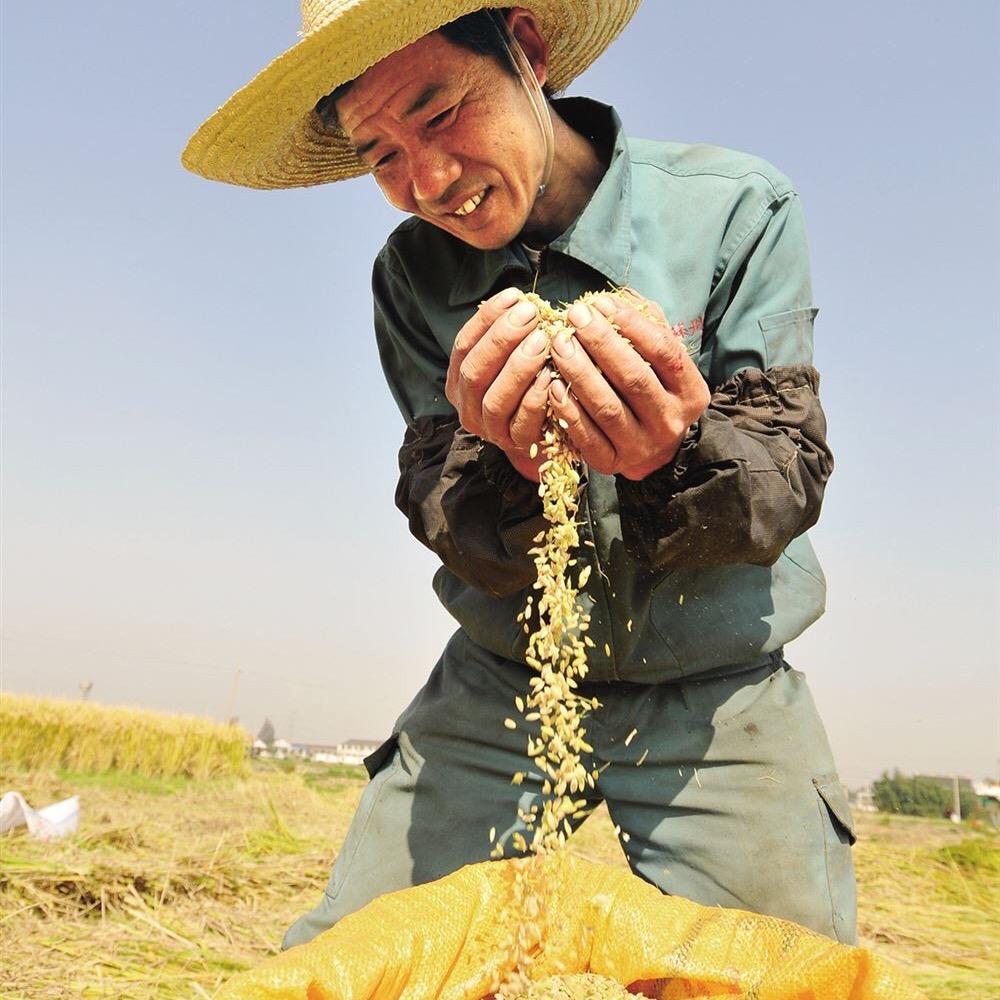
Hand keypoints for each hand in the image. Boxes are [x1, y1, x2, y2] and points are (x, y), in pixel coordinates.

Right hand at [445, 287, 551, 479]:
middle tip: (531, 314)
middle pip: (475, 372)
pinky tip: (551, 375)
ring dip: (518, 367)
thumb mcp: (511, 356)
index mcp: (458, 380)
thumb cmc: (528, 383)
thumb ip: (510, 334)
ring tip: (541, 340)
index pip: (463, 345)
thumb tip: (521, 300)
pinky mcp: (517, 445)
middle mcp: (467, 407)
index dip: (487, 319)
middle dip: (502, 339)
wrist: (546, 432)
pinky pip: (524, 423)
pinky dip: (536, 398)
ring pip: (495, 399)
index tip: (515, 296)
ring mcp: (491, 430)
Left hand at [547, 292, 709, 479]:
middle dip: (601, 343)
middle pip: (634, 379)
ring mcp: (641, 447)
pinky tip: (551, 386)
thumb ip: (648, 327)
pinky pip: (587, 437)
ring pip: (607, 408)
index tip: (601, 304)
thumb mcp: (661, 361)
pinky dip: (568, 411)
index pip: (664, 353)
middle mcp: (669, 422)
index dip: (633, 325)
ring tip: (558, 345)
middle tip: (573, 318)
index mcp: (690, 392)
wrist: (654, 452)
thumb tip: (618, 297)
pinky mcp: (612, 464)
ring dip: (579, 373)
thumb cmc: (653, 391)